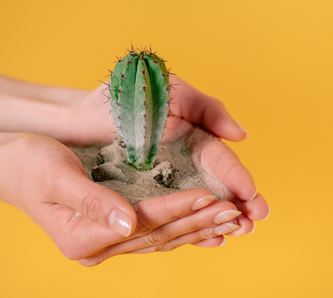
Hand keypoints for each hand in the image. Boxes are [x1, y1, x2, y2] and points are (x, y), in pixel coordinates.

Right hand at [0, 134, 242, 265]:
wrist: (11, 165)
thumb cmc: (29, 164)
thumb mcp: (55, 176)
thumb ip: (92, 202)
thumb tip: (128, 224)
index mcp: (83, 238)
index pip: (143, 223)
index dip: (178, 208)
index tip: (210, 195)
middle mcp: (97, 247)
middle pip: (158, 236)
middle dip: (197, 222)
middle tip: (235, 211)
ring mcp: (106, 242)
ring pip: (161, 238)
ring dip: (196, 227)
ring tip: (230, 218)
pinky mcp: (113, 230)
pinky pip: (154, 233)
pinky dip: (181, 226)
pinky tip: (203, 221)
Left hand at [59, 76, 269, 240]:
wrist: (78, 118)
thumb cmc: (124, 97)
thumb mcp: (171, 92)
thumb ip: (207, 109)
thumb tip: (242, 136)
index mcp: (194, 135)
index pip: (221, 160)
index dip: (238, 178)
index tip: (254, 198)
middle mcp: (184, 160)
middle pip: (217, 186)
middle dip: (237, 205)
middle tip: (252, 224)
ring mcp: (166, 180)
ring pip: (198, 203)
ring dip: (218, 220)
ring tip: (236, 234)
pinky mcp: (147, 194)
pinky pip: (170, 212)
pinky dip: (188, 225)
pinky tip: (205, 240)